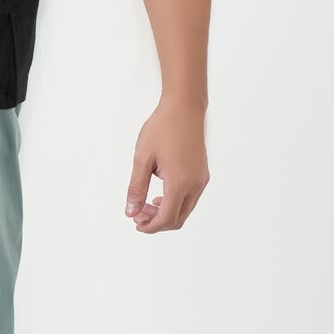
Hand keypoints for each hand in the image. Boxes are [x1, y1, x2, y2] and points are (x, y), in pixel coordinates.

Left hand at [125, 96, 208, 231]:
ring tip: (146, 203)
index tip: (136, 223)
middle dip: (156, 222)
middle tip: (137, 213)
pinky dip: (175, 203)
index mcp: (179, 182)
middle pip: (177, 219)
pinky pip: (190, 198)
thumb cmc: (163, 128)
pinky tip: (160, 194)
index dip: (150, 226)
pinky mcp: (202, 174)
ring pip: (185, 210)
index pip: (166, 219)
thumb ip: (136, 188)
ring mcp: (201, 179)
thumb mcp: (142, 158)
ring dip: (166, 212)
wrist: (184, 107)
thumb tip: (131, 211)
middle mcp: (195, 185)